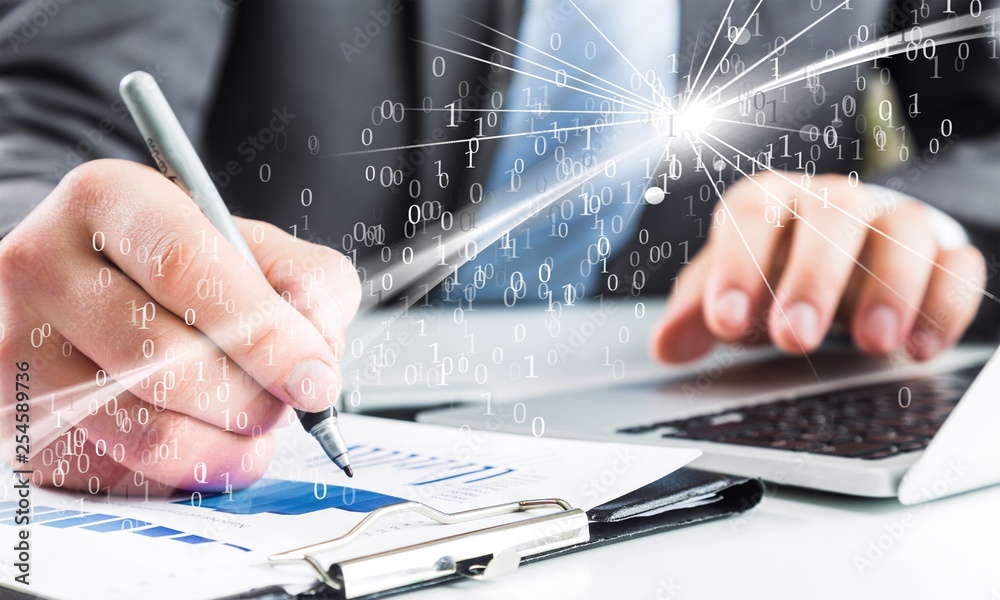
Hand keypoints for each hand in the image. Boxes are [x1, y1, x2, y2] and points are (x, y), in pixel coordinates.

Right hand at [0, 160, 360, 493]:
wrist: (103, 293)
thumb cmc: (191, 271)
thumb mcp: (262, 249)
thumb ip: (309, 286)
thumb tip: (314, 355)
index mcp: (108, 200)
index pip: (185, 266)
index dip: (263, 334)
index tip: (314, 379)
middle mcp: (43, 267)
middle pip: (166, 359)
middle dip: (252, 398)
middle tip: (286, 400)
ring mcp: (19, 349)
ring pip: (145, 430)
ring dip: (227, 444)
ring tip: (252, 422)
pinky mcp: (24, 423)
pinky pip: (124, 474)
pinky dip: (189, 470)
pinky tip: (204, 439)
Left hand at [652, 172, 985, 362]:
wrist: (846, 255)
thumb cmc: (778, 269)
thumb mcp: (733, 288)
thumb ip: (698, 312)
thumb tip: (666, 345)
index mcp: (772, 203)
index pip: (750, 213)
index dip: (737, 264)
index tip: (727, 319)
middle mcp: (833, 203)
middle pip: (830, 217)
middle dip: (812, 279)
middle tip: (795, 338)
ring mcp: (891, 223)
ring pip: (904, 232)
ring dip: (891, 288)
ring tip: (873, 344)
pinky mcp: (943, 253)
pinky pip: (958, 265)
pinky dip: (945, 304)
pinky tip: (920, 348)